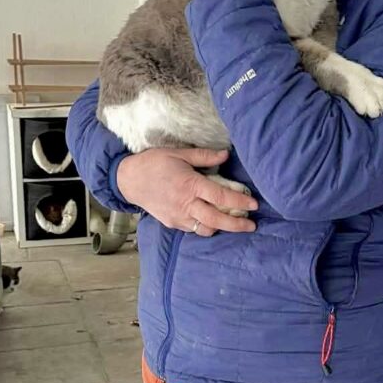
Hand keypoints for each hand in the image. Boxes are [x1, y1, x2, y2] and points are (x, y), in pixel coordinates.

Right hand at [116, 147, 256, 235]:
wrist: (128, 180)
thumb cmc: (154, 163)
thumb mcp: (179, 154)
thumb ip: (204, 156)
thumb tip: (225, 154)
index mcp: (190, 185)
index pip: (221, 197)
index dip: (240, 202)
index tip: (254, 205)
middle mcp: (186, 204)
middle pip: (217, 219)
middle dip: (237, 224)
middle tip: (252, 225)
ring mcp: (178, 216)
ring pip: (206, 228)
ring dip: (222, 228)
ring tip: (235, 223)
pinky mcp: (172, 223)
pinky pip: (194, 229)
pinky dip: (206, 226)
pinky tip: (213, 220)